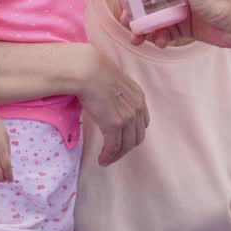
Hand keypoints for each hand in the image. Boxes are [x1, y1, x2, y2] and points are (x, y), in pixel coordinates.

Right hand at [79, 50, 150, 165]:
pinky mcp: (114, 125)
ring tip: (107, 159)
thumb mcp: (114, 81)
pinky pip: (113, 147)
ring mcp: (127, 118)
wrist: (88, 71)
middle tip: (115, 153)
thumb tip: (108, 98)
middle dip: (126, 148)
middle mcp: (136, 108)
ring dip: (117, 155)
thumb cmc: (94, 71)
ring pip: (126, 145)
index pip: (142, 123)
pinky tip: (102, 160)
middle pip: (137, 137)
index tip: (124, 139)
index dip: (134, 133)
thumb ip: (117, 92)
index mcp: (138, 97)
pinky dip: (108, 156)